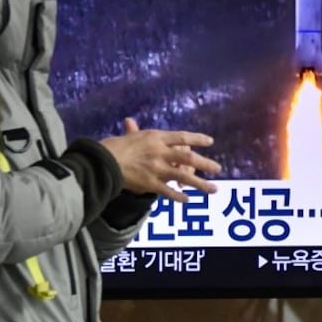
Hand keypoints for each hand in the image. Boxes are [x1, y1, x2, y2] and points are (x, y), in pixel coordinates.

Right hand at [100, 117, 220, 202]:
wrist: (103, 162)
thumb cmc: (114, 147)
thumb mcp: (128, 136)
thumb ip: (134, 131)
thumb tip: (129, 121)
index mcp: (156, 137)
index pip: (182, 137)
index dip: (198, 139)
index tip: (210, 141)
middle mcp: (160, 152)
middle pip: (188, 157)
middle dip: (205, 163)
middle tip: (218, 168)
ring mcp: (157, 168)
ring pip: (183, 176)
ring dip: (200, 184)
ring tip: (213, 189)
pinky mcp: (150, 183)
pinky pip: (169, 191)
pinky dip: (179, 196)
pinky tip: (187, 200)